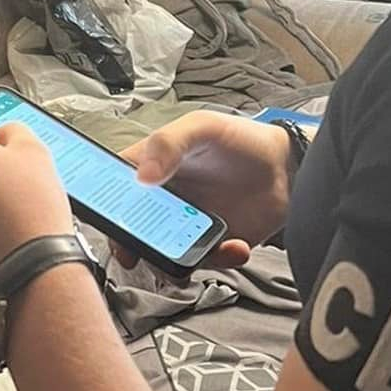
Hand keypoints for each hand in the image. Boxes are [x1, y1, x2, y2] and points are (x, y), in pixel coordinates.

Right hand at [112, 110, 291, 268]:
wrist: (288, 168)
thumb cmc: (241, 139)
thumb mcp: (203, 127)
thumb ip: (170, 143)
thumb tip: (141, 176)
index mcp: (150, 167)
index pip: (112, 188)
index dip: (102, 205)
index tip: (107, 220)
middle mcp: (161, 200)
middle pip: (129, 229)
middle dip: (131, 246)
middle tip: (140, 252)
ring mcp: (183, 225)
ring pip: (161, 254)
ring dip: (173, 261)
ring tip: (197, 251)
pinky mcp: (209, 245)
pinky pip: (201, 263)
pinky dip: (217, 261)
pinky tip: (236, 246)